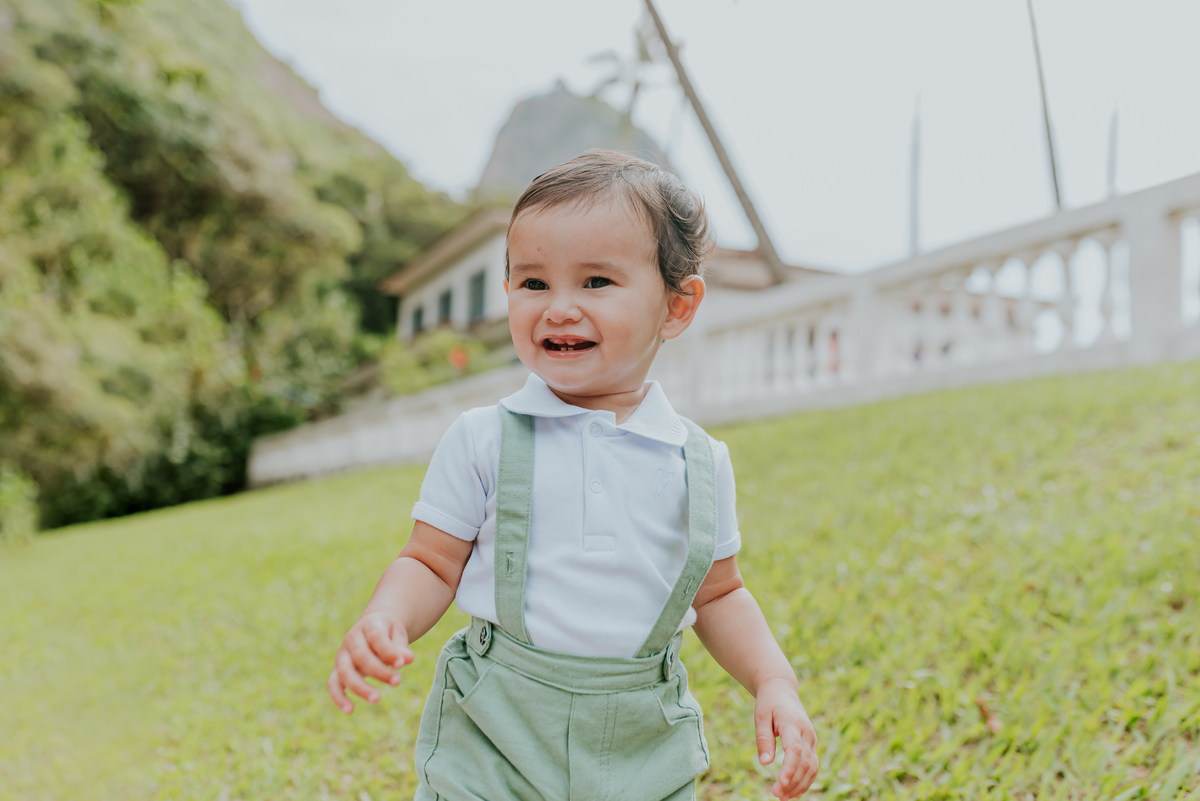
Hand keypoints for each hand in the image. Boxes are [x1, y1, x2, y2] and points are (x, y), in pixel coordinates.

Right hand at [327, 612, 413, 713]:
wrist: (373, 628)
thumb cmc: (388, 634)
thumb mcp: (398, 635)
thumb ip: (401, 647)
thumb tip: (408, 659)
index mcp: (369, 625)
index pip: (376, 637)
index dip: (389, 651)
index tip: (403, 664)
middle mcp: (352, 639)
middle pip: (361, 656)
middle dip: (379, 671)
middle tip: (397, 682)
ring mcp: (343, 655)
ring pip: (345, 671)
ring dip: (360, 687)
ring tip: (376, 699)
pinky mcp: (338, 670)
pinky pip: (333, 684)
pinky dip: (338, 697)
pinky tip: (350, 710)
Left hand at [754, 678, 818, 798]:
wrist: (782, 690)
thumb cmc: (769, 703)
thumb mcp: (761, 716)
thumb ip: (764, 739)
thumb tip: (765, 763)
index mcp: (793, 723)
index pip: (795, 750)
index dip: (789, 769)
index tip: (780, 784)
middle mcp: (807, 733)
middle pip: (805, 763)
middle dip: (792, 782)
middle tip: (776, 794)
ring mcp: (811, 739)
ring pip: (812, 767)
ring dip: (799, 785)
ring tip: (783, 797)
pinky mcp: (811, 745)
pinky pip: (813, 766)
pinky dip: (805, 780)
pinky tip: (794, 793)